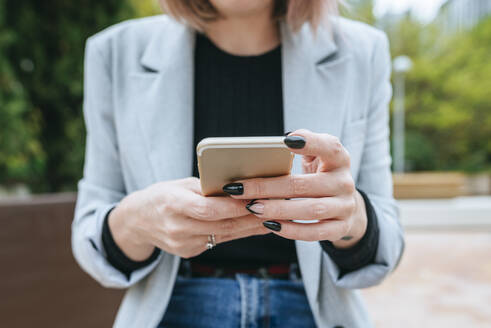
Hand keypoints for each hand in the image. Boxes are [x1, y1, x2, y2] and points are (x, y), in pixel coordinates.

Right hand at [109, 177, 269, 260]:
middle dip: (250, 217)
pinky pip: (219, 241)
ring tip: (272, 217)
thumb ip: (205, 187)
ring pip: (224, 235)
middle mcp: (176, 227)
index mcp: (171, 204)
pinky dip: (238, 233)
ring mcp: (182, 244)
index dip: (233, 206)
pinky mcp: (189, 253)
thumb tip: (239, 187)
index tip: (256, 198)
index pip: (207, 209)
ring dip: (250, 227)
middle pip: (221, 224)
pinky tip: (255, 226)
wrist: (138, 221)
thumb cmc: (162, 196)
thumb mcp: (179, 184)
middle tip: (274, 207)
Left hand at [223, 129, 367, 248]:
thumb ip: (302, 145)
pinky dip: (292, 230)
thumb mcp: (316, 157)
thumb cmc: (320, 175)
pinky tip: (270, 225)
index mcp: (339, 159)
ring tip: (253, 208)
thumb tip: (280, 142)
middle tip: (240, 189)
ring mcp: (345, 207)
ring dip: (278, 210)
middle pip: (306, 185)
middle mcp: (345, 182)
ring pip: (311, 210)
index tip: (285, 141)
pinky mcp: (340, 228)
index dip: (310, 142)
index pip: (329, 147)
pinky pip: (315, 232)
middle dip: (269, 187)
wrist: (345, 205)